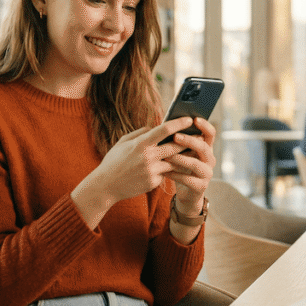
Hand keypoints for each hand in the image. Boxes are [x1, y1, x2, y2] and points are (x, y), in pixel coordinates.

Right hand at [71, 117, 199, 226]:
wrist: (106, 186)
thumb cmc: (114, 161)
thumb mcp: (124, 142)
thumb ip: (141, 133)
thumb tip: (156, 127)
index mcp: (140, 143)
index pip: (164, 130)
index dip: (178, 123)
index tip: (189, 119)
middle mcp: (148, 157)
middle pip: (175, 146)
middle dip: (189, 140)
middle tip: (200, 135)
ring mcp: (152, 171)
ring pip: (175, 162)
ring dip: (184, 157)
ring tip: (194, 151)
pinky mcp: (153, 182)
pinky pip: (165, 173)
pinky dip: (167, 170)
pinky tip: (173, 167)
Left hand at [162, 117, 216, 214]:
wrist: (186, 192)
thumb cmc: (181, 167)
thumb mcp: (182, 153)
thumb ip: (179, 142)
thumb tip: (166, 125)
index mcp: (206, 148)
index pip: (210, 134)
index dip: (205, 126)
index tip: (194, 119)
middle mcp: (210, 160)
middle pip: (204, 147)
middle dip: (190, 141)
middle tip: (175, 136)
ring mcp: (207, 174)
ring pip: (196, 164)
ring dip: (180, 158)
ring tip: (167, 155)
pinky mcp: (201, 186)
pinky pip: (188, 180)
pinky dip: (175, 175)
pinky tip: (165, 171)